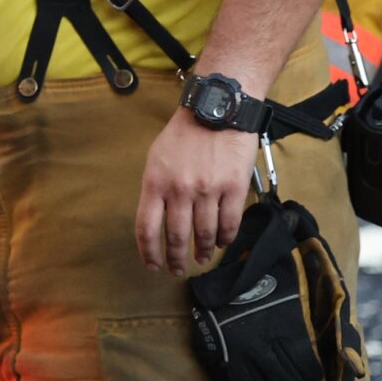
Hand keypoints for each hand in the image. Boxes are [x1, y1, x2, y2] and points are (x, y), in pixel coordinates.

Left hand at [136, 108, 258, 273]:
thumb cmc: (184, 134)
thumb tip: (157, 220)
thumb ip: (156, 188)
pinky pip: (229, 224)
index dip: (149, 252)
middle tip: (178, 270)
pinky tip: (222, 243)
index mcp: (155, 182)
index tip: (153, 265)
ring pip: (205, 234)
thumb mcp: (156, 158)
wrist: (217, 110)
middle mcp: (180, 190)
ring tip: (201, 258)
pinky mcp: (234, 189)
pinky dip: (225, 239)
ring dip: (202, 251)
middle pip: (177, 237)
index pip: (147, 228)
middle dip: (177, 259)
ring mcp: (208, 191)